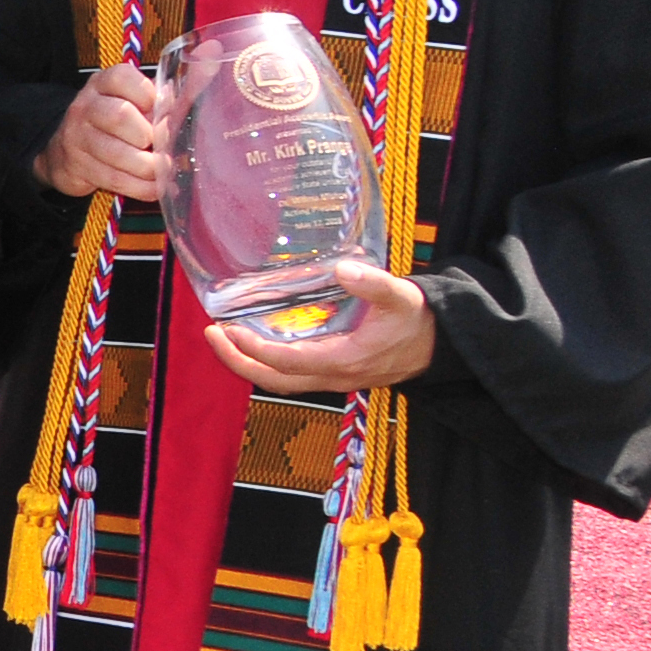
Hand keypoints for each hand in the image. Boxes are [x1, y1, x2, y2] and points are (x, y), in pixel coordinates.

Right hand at [36, 62, 165, 203]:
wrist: (67, 151)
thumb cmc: (113, 124)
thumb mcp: (131, 102)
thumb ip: (159, 100)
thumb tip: (189, 106)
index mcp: (103, 84)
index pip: (123, 78)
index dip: (147, 96)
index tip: (161, 111)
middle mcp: (86, 106)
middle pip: (119, 116)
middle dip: (148, 135)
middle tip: (162, 146)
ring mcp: (77, 137)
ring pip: (116, 153)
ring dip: (147, 167)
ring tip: (164, 171)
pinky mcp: (77, 166)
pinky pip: (113, 178)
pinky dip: (139, 187)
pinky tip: (155, 188)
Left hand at [205, 263, 437, 394]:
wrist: (439, 345)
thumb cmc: (416, 319)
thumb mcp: (402, 296)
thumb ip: (374, 284)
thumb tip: (343, 269)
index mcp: (344, 360)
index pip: (287, 362)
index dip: (255, 349)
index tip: (229, 329)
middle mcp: (333, 376)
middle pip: (273, 380)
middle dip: (237, 361)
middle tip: (211, 334)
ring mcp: (331, 379)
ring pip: (280, 381)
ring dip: (248, 363)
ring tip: (223, 337)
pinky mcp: (332, 374)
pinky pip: (291, 375)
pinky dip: (266, 362)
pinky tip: (253, 339)